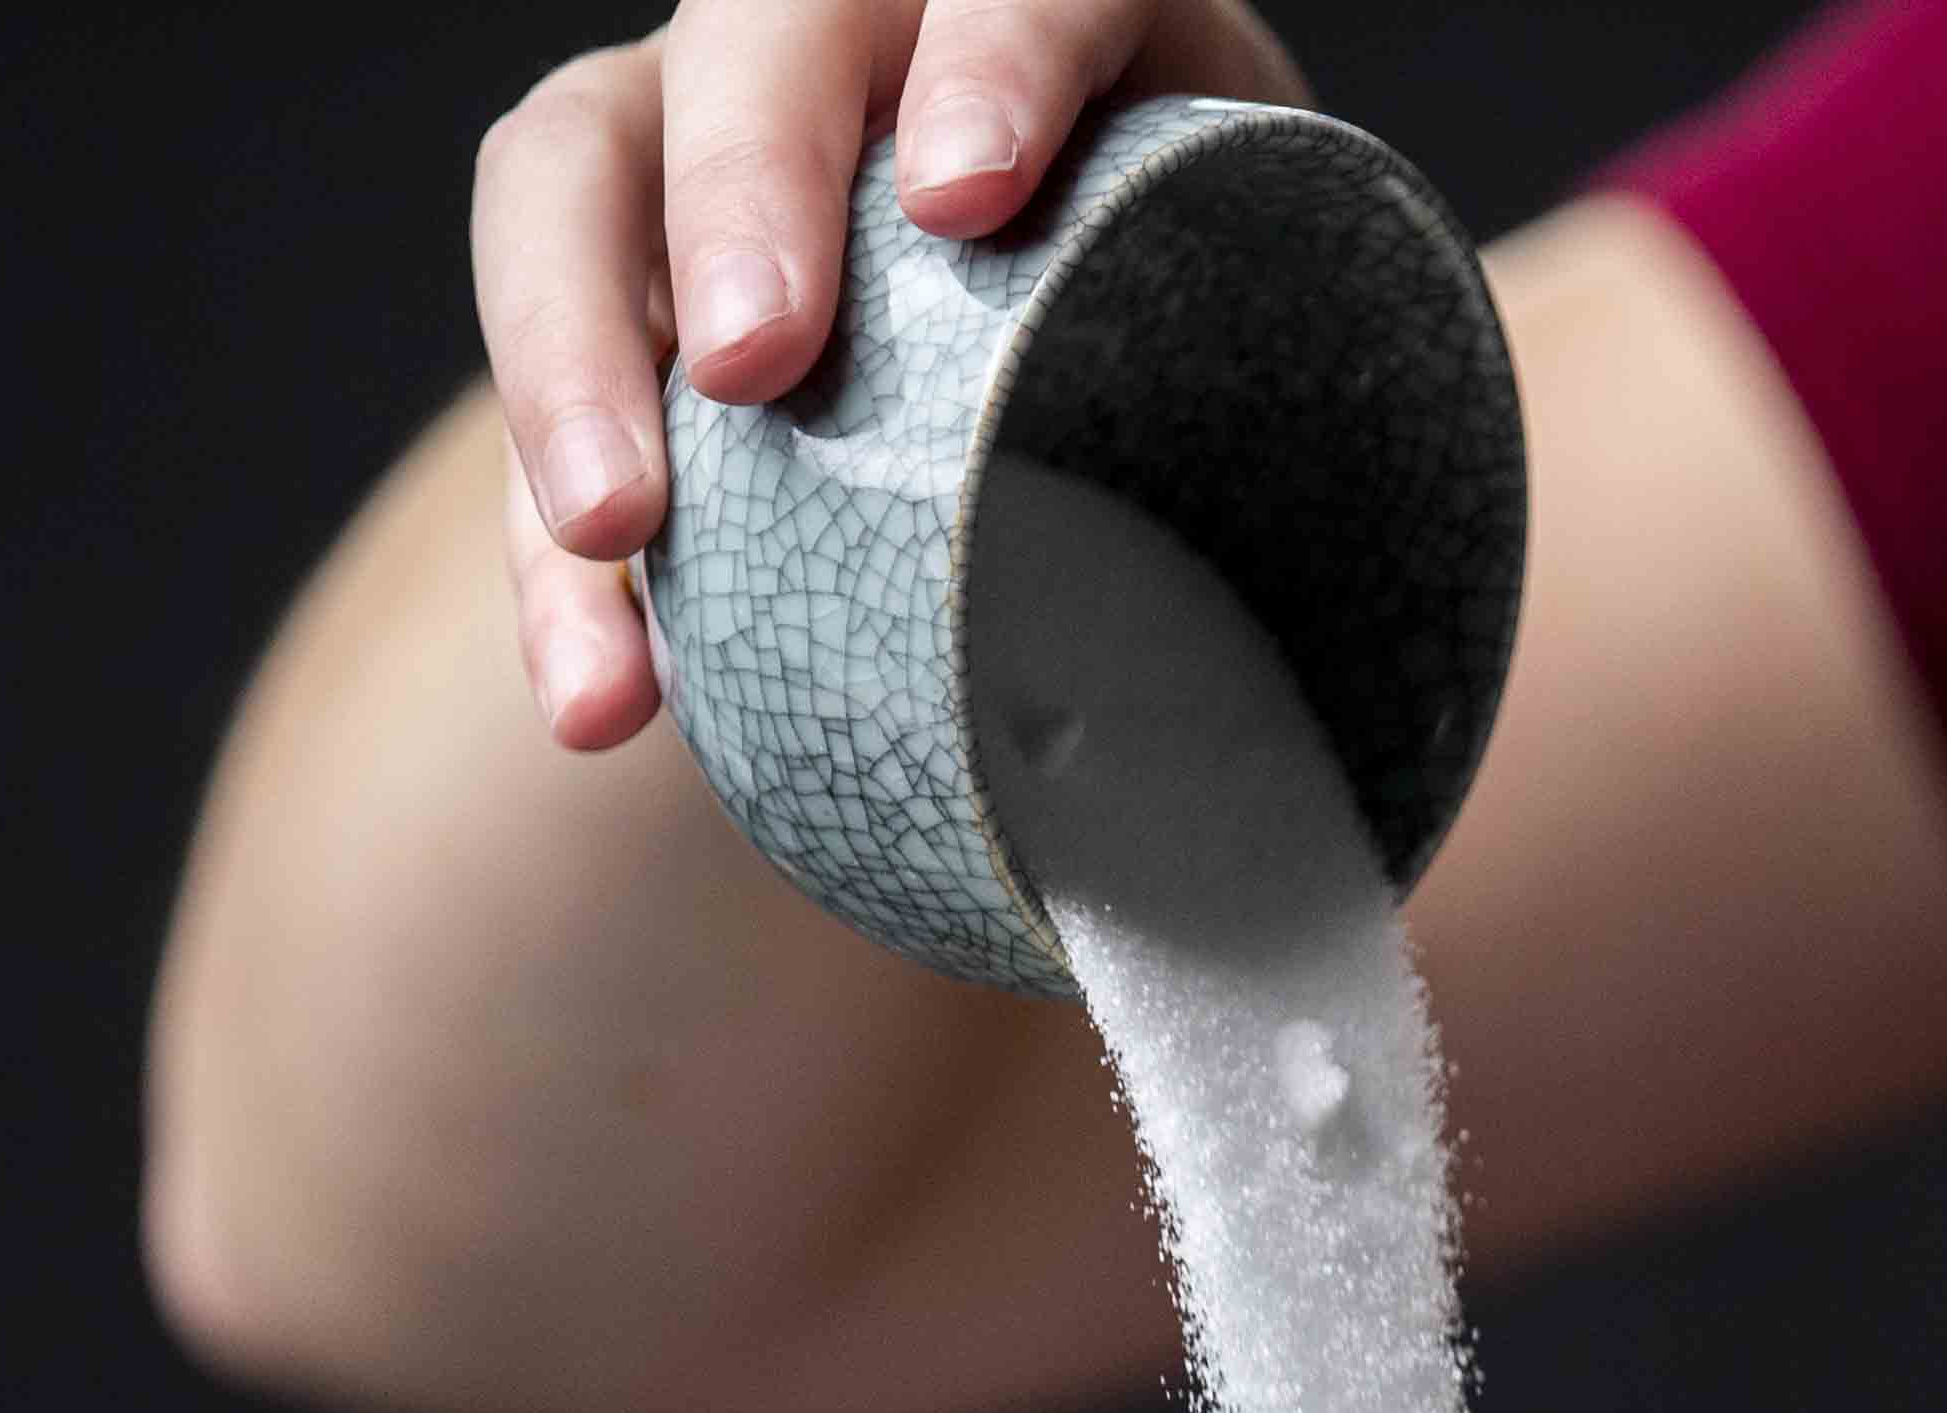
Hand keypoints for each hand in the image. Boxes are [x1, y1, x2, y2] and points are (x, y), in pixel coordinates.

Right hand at [471, 0, 1310, 749]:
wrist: (1140, 493)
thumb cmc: (1258, 443)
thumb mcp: (1323, 422)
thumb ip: (1341, 496)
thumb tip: (1397, 801)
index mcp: (1091, 22)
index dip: (999, 52)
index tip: (972, 202)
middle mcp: (875, 39)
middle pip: (765, 26)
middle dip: (747, 185)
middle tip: (760, 371)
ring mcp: (711, 146)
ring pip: (576, 167)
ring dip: (571, 350)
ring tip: (618, 541)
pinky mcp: (614, 291)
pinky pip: (549, 388)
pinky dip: (554, 555)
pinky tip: (600, 703)